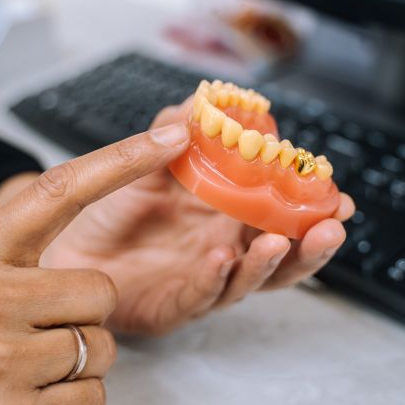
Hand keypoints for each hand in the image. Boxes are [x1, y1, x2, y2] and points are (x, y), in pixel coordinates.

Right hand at [0, 123, 192, 404]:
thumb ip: (20, 255)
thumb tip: (95, 206)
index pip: (59, 192)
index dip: (121, 160)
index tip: (171, 136)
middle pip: (101, 291)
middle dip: (84, 319)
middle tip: (32, 339)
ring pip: (104, 347)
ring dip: (79, 366)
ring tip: (24, 374)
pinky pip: (94, 396)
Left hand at [41, 101, 354, 335]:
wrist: (68, 248)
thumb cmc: (112, 211)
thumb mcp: (147, 163)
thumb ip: (175, 132)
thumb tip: (202, 99)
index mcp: (227, 217)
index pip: (282, 216)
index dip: (312, 210)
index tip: (337, 196)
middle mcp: (225, 249)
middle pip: (282, 256)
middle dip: (309, 245)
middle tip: (329, 226)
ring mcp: (204, 280)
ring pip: (251, 281)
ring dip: (269, 263)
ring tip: (276, 241)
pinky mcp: (176, 306)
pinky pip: (202, 295)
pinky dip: (215, 279)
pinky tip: (221, 259)